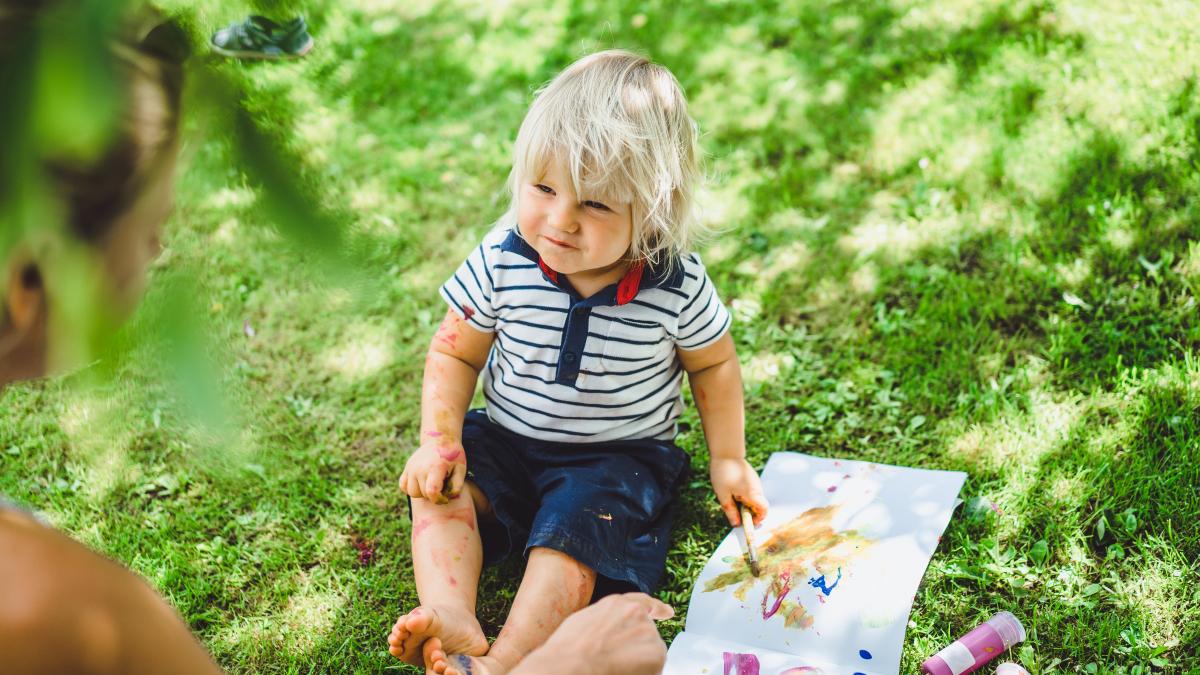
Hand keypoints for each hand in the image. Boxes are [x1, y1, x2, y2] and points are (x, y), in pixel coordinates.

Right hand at [398, 438, 466, 504]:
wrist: (441, 439)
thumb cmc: (453, 456)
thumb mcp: (461, 469)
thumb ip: (457, 486)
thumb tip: (447, 497)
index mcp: (435, 467)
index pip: (431, 492)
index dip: (439, 499)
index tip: (445, 497)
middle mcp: (420, 468)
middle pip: (423, 494)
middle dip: (433, 496)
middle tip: (442, 487)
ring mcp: (411, 467)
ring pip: (412, 492)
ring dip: (422, 493)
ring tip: (432, 485)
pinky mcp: (407, 467)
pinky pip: (403, 486)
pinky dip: (410, 489)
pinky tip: (421, 484)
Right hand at [512, 593, 672, 674]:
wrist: (569, 666)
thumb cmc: (567, 652)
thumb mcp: (583, 624)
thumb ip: (606, 622)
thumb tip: (612, 633)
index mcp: (616, 604)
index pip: (643, 603)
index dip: (657, 608)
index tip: (668, 612)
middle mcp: (636, 612)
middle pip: (646, 635)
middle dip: (636, 650)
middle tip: (615, 663)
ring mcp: (648, 631)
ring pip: (652, 653)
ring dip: (639, 664)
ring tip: (613, 669)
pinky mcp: (657, 652)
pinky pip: (655, 668)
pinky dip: (646, 673)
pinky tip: (625, 673)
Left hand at [710, 457, 767, 526]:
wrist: (726, 452)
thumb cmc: (723, 473)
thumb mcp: (723, 495)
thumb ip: (730, 511)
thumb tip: (736, 524)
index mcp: (753, 494)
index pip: (764, 510)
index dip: (758, 519)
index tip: (748, 522)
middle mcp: (757, 488)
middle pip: (759, 506)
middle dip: (750, 512)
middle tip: (735, 512)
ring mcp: (756, 482)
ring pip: (755, 498)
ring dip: (746, 503)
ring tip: (731, 498)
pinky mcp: (751, 477)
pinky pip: (752, 490)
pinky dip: (745, 495)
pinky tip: (732, 490)